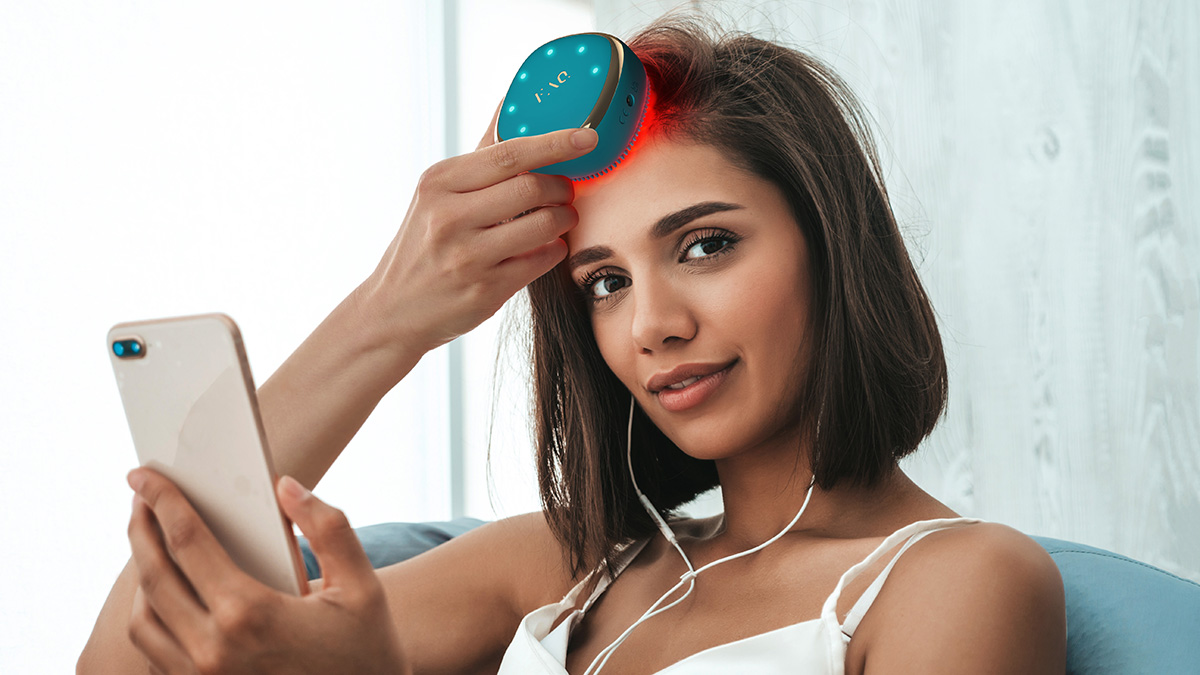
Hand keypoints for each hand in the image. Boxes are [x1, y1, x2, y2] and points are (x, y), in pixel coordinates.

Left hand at [126, 468, 409, 674]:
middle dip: (140, 529)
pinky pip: (155, 652)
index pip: (187, 541)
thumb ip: (327, 527)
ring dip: (140, 577)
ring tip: (152, 545)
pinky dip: (150, 617)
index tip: (143, 475)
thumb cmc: (367, 652)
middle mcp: (212, 650)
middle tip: (139, 499)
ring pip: (142, 619)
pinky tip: (167, 596)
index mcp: (249, 614)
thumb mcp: (362, 586)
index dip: (162, 500)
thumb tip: (286, 486)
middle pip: (153, 576)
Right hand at [358, 98, 599, 354]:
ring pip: (543, 225)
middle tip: (566, 192)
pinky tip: (548, 247)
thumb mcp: (436, 195)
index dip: (555, 142)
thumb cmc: (423, 245)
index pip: (508, 153)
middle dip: (562, 188)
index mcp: (438, 183)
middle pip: (531, 187)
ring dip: (564, 219)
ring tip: (561, 218)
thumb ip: (479, 157)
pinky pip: (541, 261)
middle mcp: (448, 217)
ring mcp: (467, 257)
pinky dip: (554, 250)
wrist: (392, 311)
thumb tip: (510, 101)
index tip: (587, 135)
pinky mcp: (485, 291)